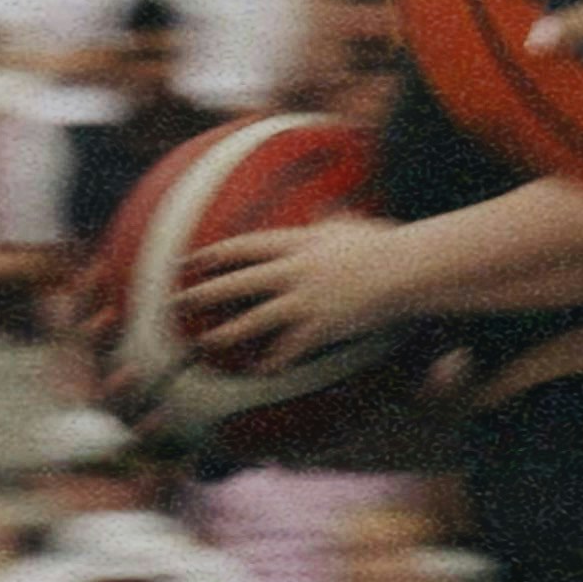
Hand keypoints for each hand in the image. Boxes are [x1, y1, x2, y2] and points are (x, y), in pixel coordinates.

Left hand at [185, 214, 419, 365]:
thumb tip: (328, 211)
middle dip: (204, 292)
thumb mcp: (354, 226)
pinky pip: (288, 348)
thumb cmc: (385, 244)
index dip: (216, 254)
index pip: (247, 247)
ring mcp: (306, 300)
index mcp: (300, 243)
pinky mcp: (320, 326)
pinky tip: (260, 370)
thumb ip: (334, 221)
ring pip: (255, 319)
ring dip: (226, 332)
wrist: (407, 269)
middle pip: (239, 282)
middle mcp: (295, 271)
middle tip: (176, 300)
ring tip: (206, 342)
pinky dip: (273, 360)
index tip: (191, 259)